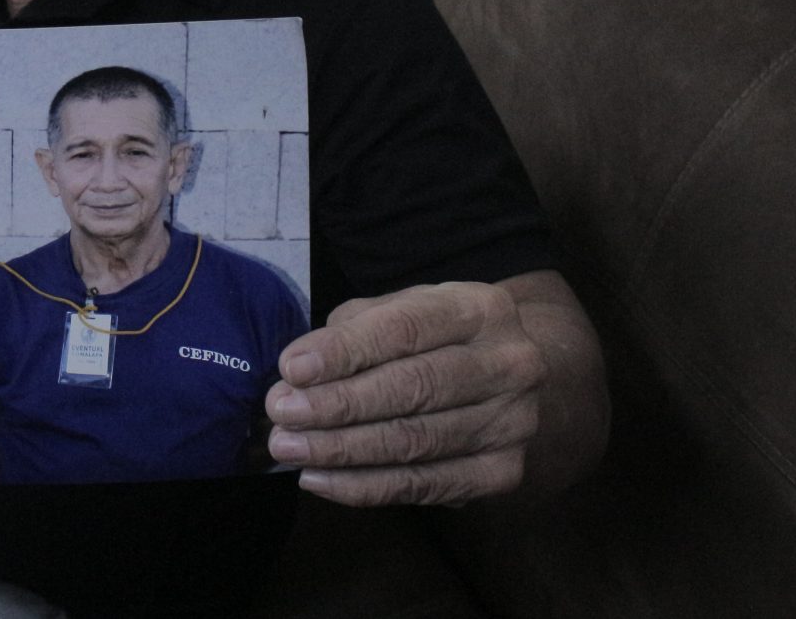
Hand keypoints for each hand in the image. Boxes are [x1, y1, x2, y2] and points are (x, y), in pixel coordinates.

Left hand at [264, 281, 545, 505]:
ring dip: (343, 450)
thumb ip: (348, 335)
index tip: (291, 369)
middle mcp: (510, 365)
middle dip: (338, 405)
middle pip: (414, 389)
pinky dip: (366, 487)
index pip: (405, 329)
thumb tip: (294, 378)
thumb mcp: (398, 309)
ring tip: (290, 447)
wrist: (506, 369)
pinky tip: (321, 479)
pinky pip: (425, 486)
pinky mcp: (505, 472)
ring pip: (416, 443)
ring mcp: (514, 423)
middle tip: (281, 414)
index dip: (345, 352)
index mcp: (480, 309)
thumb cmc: (434, 335)